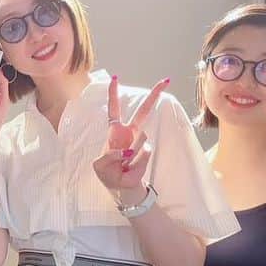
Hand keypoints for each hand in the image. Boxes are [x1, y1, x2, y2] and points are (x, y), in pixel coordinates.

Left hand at [92, 76, 167, 192]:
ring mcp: (139, 143)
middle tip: (166, 81)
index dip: (113, 94)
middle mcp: (129, 134)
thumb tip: (126, 151)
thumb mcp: (100, 166)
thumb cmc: (108, 173)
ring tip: (123, 166)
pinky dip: (134, 164)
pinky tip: (130, 168)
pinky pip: (143, 155)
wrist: (121, 188)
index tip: (115, 78)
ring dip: (129, 157)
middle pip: (142, 112)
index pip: (113, 109)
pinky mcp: (146, 154)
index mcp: (114, 132)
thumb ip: (109, 157)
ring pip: (141, 141)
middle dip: (154, 96)